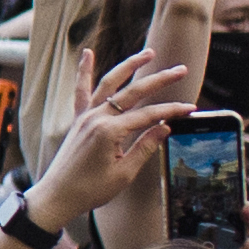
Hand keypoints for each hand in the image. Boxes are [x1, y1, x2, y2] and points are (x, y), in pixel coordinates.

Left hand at [18, 50, 193, 225]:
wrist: (57, 196)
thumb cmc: (91, 189)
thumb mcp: (124, 173)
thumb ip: (145, 147)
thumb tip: (164, 127)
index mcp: (110, 131)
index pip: (149, 115)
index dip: (171, 111)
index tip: (191, 108)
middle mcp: (96, 117)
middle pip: (133, 92)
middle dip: (159, 79)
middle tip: (181, 70)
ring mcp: (85, 116)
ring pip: (109, 83)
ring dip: (129, 66)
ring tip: (149, 54)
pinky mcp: (78, 120)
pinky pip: (81, 90)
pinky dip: (84, 71)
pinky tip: (88, 53)